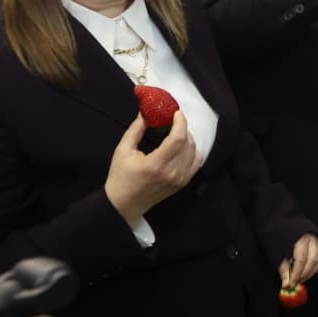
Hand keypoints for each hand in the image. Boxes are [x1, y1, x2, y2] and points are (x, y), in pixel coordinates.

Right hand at [103, 111, 202, 225]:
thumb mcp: (123, 150)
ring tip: (175, 133)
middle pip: (188, 143)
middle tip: (173, 120)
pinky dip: (192, 151)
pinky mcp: (182, 183)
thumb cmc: (121, 177)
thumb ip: (136, 129)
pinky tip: (182, 146)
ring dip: (187, 138)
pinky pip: (196, 162)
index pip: (178, 138)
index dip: (181, 122)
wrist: (124, 204)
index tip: (176, 112)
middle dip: (183, 127)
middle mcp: (172, 173)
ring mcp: (179, 179)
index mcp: (156, 164)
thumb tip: (146, 112)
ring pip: (193, 151)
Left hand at [280, 234, 317, 286]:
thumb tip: (286, 284)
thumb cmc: (281, 238)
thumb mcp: (279, 252)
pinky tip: (316, 271)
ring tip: (303, 278)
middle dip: (304, 274)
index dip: (296, 274)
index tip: (291, 284)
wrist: (285, 225)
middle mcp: (311, 238)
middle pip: (312, 261)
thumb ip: (284, 269)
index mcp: (300, 239)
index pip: (300, 260)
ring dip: (312, 272)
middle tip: (297, 282)